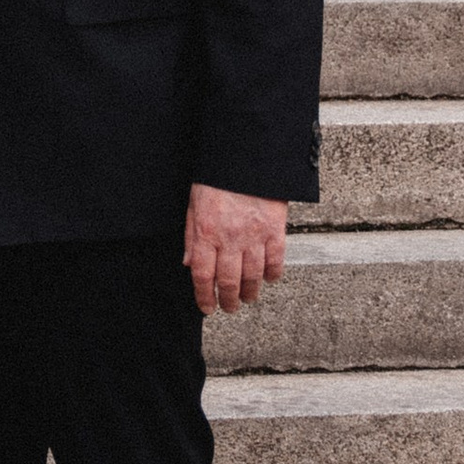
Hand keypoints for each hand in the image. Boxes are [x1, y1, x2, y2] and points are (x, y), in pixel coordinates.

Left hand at [185, 184, 285, 314]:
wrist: (246, 156)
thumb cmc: (217, 177)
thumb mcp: (194, 204)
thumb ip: (191, 236)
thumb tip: (188, 264)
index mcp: (205, 232)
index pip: (202, 276)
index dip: (204, 297)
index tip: (207, 307)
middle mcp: (229, 238)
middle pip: (228, 282)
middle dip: (228, 301)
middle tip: (229, 307)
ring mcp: (254, 236)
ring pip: (252, 277)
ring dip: (249, 293)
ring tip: (247, 298)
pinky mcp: (275, 230)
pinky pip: (275, 261)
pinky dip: (272, 275)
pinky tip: (268, 278)